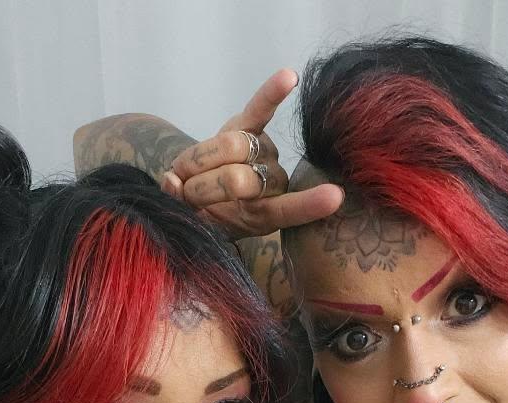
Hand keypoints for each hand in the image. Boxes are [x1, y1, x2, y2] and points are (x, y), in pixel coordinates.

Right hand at [162, 69, 343, 238]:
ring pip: (231, 148)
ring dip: (200, 162)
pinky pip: (258, 109)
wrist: (195, 194)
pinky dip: (270, 93)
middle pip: (236, 177)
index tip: (334, 197)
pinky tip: (289, 76)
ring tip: (187, 177)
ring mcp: (263, 152)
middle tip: (185, 194)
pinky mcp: (249, 127)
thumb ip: (182, 205)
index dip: (308, 205)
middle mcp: (272, 182)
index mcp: (264, 215)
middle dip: (203, 186)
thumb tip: (173, 182)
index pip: (287, 209)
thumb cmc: (198, 214)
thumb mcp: (190, 221)